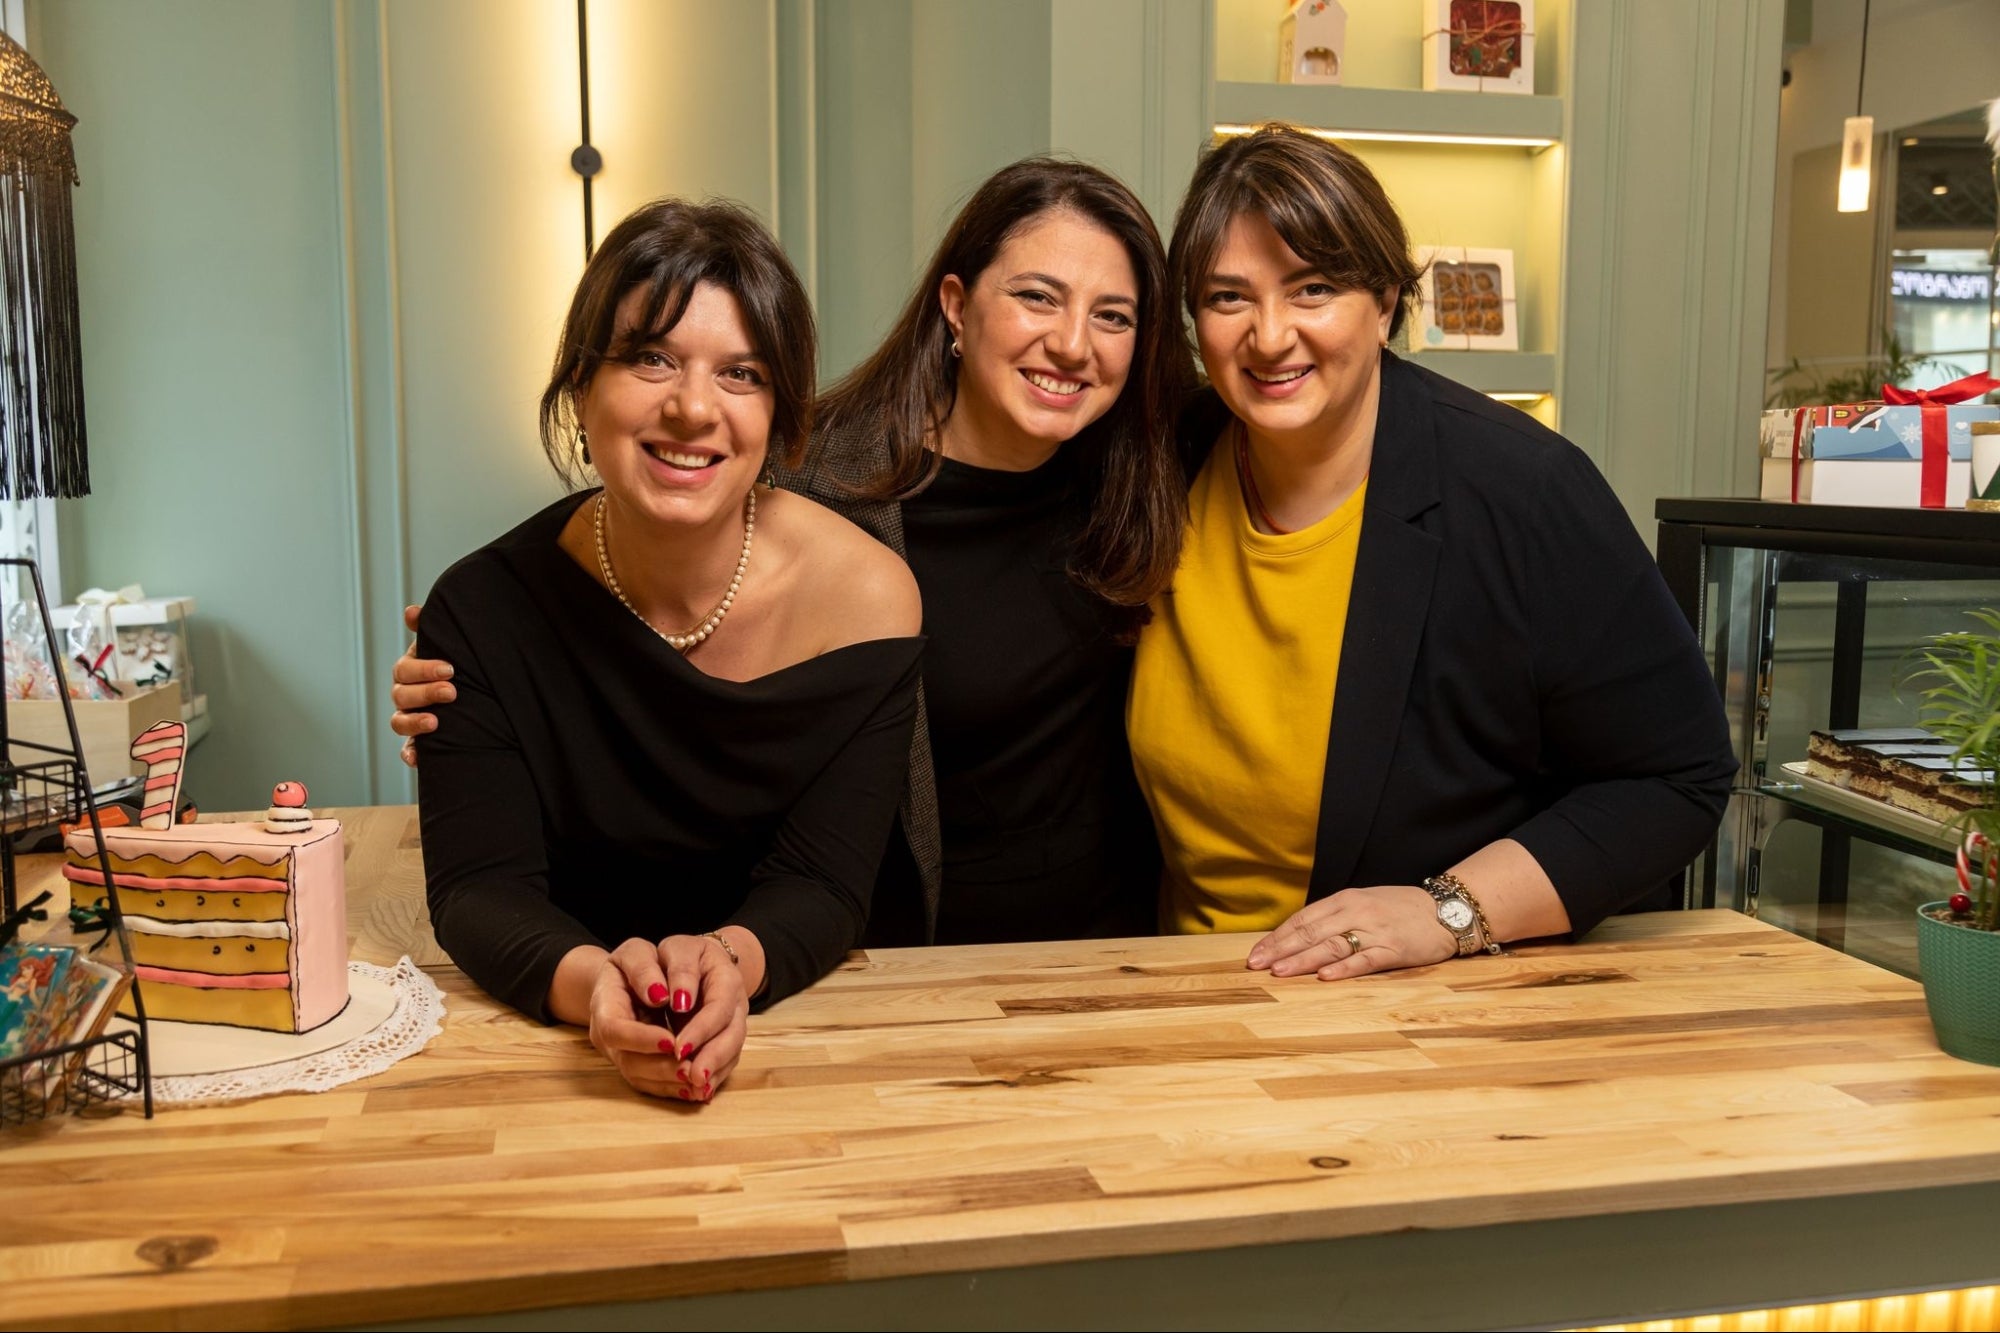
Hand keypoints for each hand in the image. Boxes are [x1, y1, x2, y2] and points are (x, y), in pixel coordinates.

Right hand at [391, 604, 455, 766]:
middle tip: (452, 692)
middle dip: (426, 693)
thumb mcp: (446, 645)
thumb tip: (412, 612)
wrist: (472, 691)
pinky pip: (407, 750)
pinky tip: (417, 759)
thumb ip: (430, 629)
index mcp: (409, 671)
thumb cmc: (456, 663)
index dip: (424, 669)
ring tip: (435, 722)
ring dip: (414, 723)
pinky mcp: (417, 742)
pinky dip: (409, 754)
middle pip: (401, 695)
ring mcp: (409, 718)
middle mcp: (404, 695)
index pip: (405, 670)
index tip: (450, 669)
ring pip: (399, 722)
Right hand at [585, 938, 688, 1098]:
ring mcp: (621, 1055)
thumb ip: (643, 968)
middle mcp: (608, 1038)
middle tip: (693, 1070)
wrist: (629, 980)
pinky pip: (653, 1085)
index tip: (672, 1042)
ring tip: (701, 1082)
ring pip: (641, 1079)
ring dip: (671, 1083)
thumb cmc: (635, 963)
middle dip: (662, 1069)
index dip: (642, 1039)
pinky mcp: (637, 1066)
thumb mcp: (635, 952)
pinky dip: (675, 1088)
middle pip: (629, 1063)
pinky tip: (698, 1090)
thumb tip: (658, 994)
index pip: (615, 1030)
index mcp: (604, 1005)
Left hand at [655, 934, 750, 1102]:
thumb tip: (679, 1001)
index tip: (678, 1048)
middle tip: (691, 1077)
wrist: (694, 962)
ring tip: (697, 1090)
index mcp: (726, 976)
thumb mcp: (677, 950)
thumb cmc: (678, 956)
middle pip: (733, 1033)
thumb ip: (680, 970)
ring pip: (733, 1051)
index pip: (718, 1007)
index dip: (701, 1029)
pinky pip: (726, 1061)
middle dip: (713, 1057)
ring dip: (715, 1071)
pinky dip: (714, 1077)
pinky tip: (700, 1092)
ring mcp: (734, 1022)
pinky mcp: (726, 1038)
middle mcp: (736, 1003)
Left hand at [1245, 885, 1454, 980]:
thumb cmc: (1399, 909)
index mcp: (1345, 900)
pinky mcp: (1394, 950)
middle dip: (1280, 950)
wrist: (1445, 910)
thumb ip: (1333, 918)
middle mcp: (1356, 913)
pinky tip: (1325, 976)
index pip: (1302, 919)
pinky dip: (1344, 968)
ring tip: (1279, 972)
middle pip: (1311, 932)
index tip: (1255, 953)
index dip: (1277, 937)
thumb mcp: (1363, 904)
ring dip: (1303, 960)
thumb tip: (1297, 937)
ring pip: (1332, 945)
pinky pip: (1365, 960)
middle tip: (1256, 965)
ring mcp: (1375, 932)